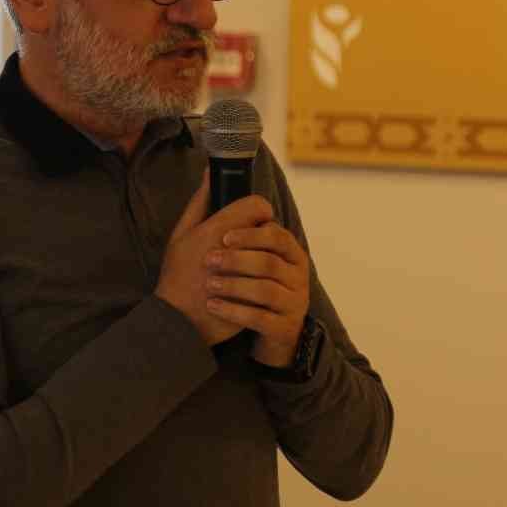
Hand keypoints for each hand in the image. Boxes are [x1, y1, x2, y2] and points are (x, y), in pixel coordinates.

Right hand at [156, 174, 273, 346]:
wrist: (177, 319)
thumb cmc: (177, 273)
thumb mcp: (181, 233)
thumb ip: (199, 201)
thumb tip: (211, 171)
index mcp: (218, 230)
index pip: (258, 206)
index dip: (258, 210)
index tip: (251, 219)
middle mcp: (236, 250)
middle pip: (271, 229)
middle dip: (264, 233)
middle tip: (252, 243)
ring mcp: (248, 275)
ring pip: (277, 255)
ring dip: (270, 256)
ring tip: (256, 263)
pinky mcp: (256, 298)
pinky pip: (275, 281)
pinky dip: (270, 280)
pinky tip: (256, 283)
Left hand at [206, 220, 310, 366]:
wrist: (265, 331)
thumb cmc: (250, 283)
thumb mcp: (244, 251)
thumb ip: (226, 215)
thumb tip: (208, 174)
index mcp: (290, 253)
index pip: (277, 236)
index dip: (251, 235)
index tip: (224, 237)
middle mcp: (298, 276)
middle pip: (269, 263)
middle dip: (237, 260)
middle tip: (209, 260)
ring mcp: (294, 304)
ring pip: (265, 291)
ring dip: (234, 286)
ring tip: (209, 284)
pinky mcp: (283, 328)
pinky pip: (260, 319)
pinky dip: (234, 311)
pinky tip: (213, 306)